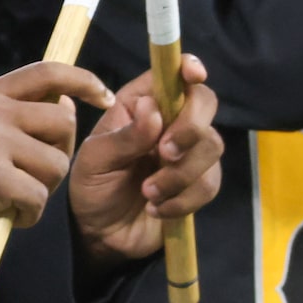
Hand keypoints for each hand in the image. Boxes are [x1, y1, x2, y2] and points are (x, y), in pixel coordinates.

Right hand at [0, 61, 115, 237]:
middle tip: (35, 174)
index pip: (47, 72)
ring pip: (57, 163)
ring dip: (44, 188)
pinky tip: (10, 213)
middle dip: (61, 152)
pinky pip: (38, 196)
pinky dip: (30, 213)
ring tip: (16, 195)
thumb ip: (17, 111)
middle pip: (63, 123)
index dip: (83, 80)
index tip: (104, 95)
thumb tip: (68, 103)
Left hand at [67, 56, 223, 270]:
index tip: (194, 75)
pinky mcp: (197, 184)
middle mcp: (169, 122)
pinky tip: (156, 209)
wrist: (99, 234)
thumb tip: (152, 110)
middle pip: (205, 104)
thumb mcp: (95, 161)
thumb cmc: (92, 187)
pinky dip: (183, 199)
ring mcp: (187, 153)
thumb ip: (124, 137)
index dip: (188, 68)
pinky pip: (209, 184)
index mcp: (139, 105)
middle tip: (165, 153)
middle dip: (190, 128)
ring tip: (148, 192)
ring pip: (211, 146)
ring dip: (180, 174)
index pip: (172, 75)